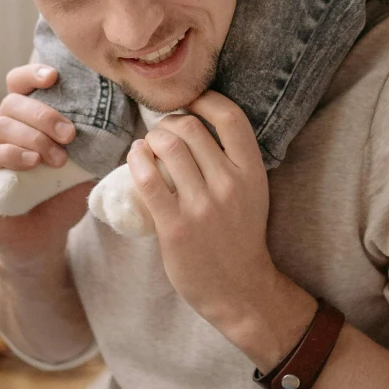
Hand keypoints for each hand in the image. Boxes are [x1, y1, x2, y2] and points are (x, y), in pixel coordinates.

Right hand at [0, 64, 89, 269]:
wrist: (42, 242)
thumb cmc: (62, 199)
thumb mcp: (85, 168)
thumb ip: (97, 145)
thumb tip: (129, 123)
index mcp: (26, 120)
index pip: (19, 83)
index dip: (32, 74)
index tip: (54, 77)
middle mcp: (3, 130)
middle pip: (12, 102)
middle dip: (44, 114)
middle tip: (70, 134)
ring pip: (0, 126)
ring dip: (33, 137)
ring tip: (57, 159)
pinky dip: (8, 154)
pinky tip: (31, 162)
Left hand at [125, 93, 312, 366]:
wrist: (239, 289)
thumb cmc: (240, 236)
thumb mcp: (252, 192)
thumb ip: (232, 161)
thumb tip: (193, 123)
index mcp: (252, 172)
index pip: (230, 117)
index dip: (205, 99)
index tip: (190, 103)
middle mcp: (229, 184)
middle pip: (190, 127)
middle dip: (168, 123)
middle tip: (161, 134)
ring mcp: (202, 206)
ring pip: (166, 147)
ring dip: (149, 139)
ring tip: (147, 147)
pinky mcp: (176, 226)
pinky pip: (147, 179)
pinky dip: (136, 160)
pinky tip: (135, 159)